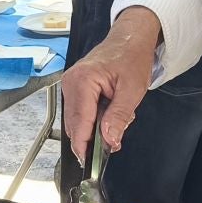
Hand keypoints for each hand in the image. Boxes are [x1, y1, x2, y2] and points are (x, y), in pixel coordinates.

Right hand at [62, 7, 161, 161]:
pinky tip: (109, 111)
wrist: (130, 39)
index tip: (90, 163)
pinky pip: (79, 112)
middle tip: (114, 142)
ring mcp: (70, 85)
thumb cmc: (132, 58)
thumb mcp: (132, 91)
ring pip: (77, 121)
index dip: (85, 146)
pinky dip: (93, 119)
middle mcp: (71, 83)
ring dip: (95, 128)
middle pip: (75, 125)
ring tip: (117, 119)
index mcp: (83, 81)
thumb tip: (108, 140)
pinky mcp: (73, 87)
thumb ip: (118, 117)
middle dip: (93, 138)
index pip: (80, 123)